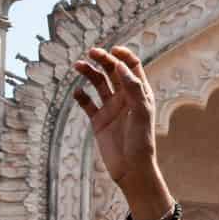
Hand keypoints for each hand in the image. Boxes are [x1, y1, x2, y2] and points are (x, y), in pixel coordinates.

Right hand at [72, 47, 171, 218]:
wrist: (132, 169)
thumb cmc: (141, 141)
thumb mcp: (141, 112)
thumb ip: (133, 88)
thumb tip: (120, 66)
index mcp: (139, 93)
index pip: (132, 66)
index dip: (123, 55)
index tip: (112, 50)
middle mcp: (124, 98)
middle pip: (112, 71)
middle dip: (102, 60)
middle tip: (91, 52)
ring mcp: (110, 109)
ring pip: (98, 84)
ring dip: (89, 73)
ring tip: (78, 66)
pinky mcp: (98, 121)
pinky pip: (87, 104)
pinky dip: (81, 96)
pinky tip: (77, 92)